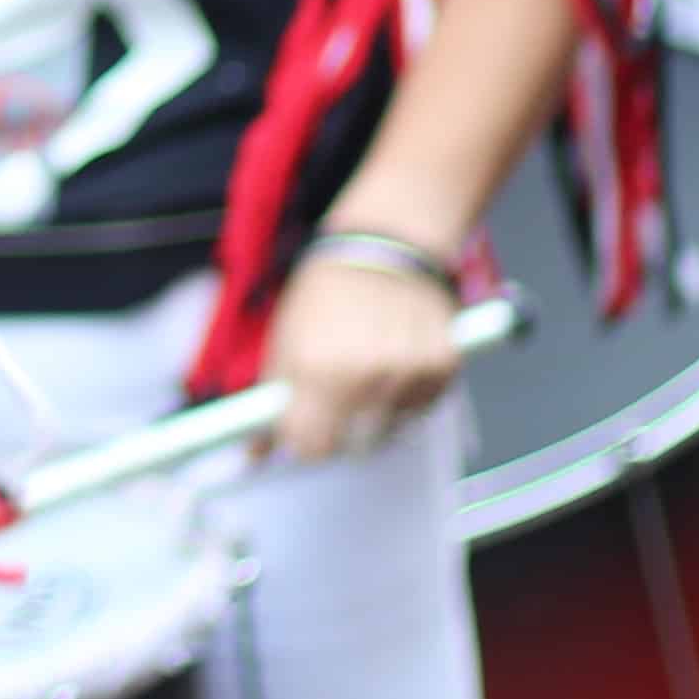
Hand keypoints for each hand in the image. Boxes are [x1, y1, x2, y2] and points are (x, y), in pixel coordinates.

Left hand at [263, 244, 464, 465]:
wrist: (381, 245)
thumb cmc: (326, 291)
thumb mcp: (285, 339)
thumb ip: (272, 399)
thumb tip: (254, 452)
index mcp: (319, 369)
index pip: (313, 446)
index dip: (307, 444)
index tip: (305, 434)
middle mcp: (367, 375)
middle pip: (356, 445)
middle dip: (343, 432)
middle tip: (337, 404)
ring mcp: (409, 371)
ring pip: (392, 429)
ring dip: (378, 413)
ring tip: (368, 370)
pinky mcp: (444, 363)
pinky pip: (423, 406)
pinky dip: (409, 395)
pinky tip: (395, 362)